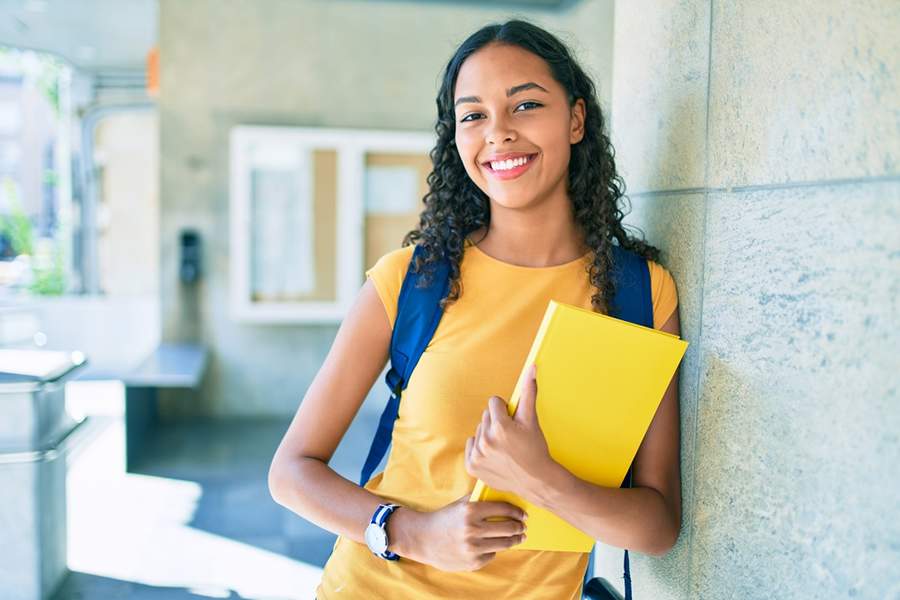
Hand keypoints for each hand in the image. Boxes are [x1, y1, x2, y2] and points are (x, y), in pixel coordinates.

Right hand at [403, 493, 527, 571]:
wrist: (423, 539)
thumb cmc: (444, 518)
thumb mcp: (460, 504)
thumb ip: (480, 499)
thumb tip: (504, 495)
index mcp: (470, 510)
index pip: (503, 509)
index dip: (516, 512)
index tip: (523, 514)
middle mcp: (472, 529)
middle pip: (508, 528)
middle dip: (519, 527)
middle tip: (523, 526)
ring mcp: (473, 548)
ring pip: (504, 544)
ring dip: (514, 540)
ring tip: (518, 537)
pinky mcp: (472, 562)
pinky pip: (492, 554)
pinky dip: (494, 549)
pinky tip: (493, 545)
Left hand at [464, 364, 553, 496]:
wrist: (535, 480)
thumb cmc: (535, 448)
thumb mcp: (531, 419)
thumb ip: (529, 392)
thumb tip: (532, 367)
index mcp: (500, 427)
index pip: (493, 402)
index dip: (505, 411)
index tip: (514, 423)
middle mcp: (486, 441)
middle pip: (485, 416)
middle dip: (497, 422)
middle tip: (511, 437)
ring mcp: (478, 455)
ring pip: (479, 431)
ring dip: (489, 435)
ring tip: (504, 448)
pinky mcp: (472, 467)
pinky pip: (471, 445)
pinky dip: (481, 449)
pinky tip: (495, 455)